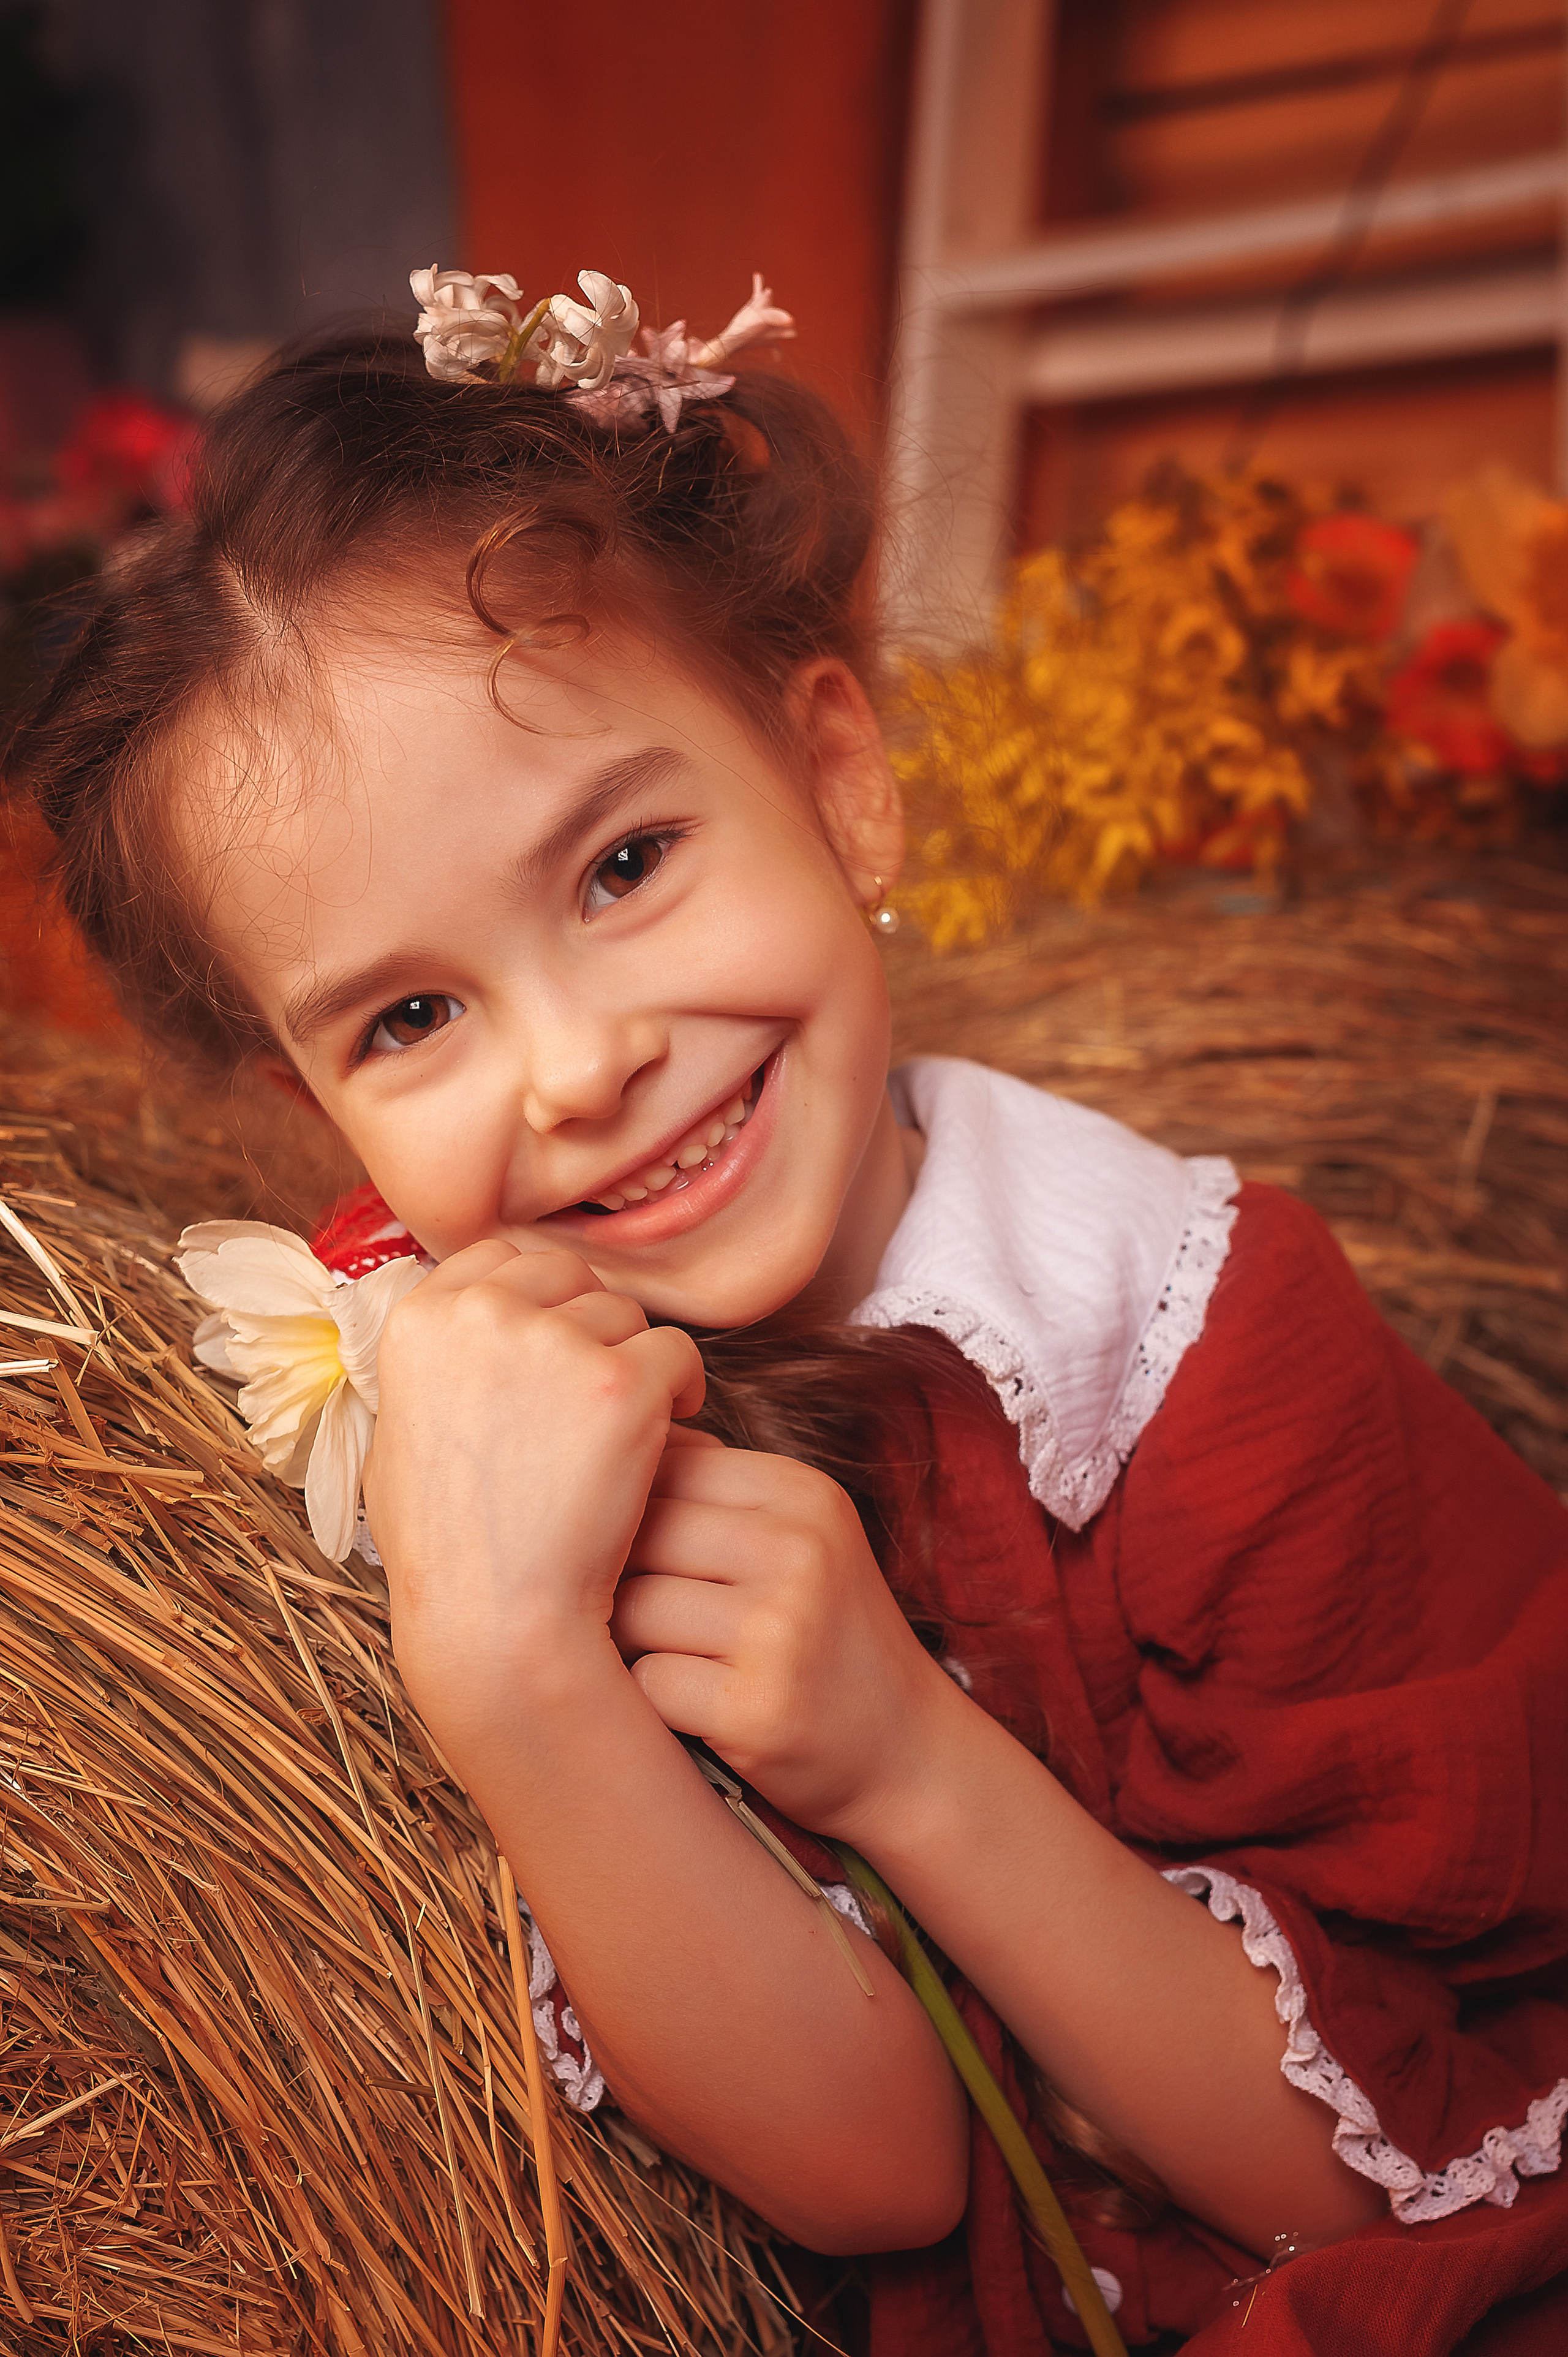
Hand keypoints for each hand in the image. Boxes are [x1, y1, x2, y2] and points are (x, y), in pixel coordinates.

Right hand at [363, 1240, 703, 1755]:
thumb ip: (433, 1365)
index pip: (499, 1257)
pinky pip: (679, 1352)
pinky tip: (661, 1441)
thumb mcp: (400, 1439)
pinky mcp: (623, 1381)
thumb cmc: (448, 1551)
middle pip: (567, 1275)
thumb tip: (458, 1317)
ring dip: (633, 1361)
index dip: (536, 1300)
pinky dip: (681, 1392)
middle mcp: (481, 1314)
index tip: (552, 1350)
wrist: (494, 1622)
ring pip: (625, 1312)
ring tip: (619, 1434)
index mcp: (420, 1320)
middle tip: (595, 1398)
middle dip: (589, 1325)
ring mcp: (553, 1343)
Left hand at [609, 1440, 954, 1839]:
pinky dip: (653, 1701)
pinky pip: (647, 1681)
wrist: (910, 1753)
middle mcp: (800, 1550)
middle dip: (616, 1579)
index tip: (645, 1557)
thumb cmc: (825, 1637)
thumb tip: (601, 1457)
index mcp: (804, 1493)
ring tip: (669, 1660)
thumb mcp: (797, 1539)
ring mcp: (781, 1631)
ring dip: (628, 1643)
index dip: (628, 1515)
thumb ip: (713, 1492)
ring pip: (631, 1608)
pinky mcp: (758, 1709)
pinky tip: (693, 1708)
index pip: (666, 1465)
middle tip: (641, 1618)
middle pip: (638, 1534)